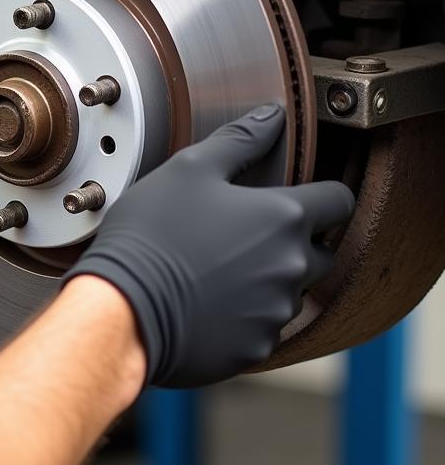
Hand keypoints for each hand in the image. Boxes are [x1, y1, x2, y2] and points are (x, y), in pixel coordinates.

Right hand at [64, 105, 354, 387]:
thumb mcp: (190, 169)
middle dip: (295, 240)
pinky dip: (244, 313)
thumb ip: (239, 139)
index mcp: (284, 218)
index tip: (299, 194)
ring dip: (266, 277)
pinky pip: (263, 326)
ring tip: (215, 265)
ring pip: (289, 290)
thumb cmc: (153, 234)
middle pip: (320, 251)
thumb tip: (272, 116)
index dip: (323, 193)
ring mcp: (276, 312)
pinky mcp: (256, 347)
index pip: (338, 201)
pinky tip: (206, 298)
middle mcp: (292, 268)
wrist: (125, 307)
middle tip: (245, 231)